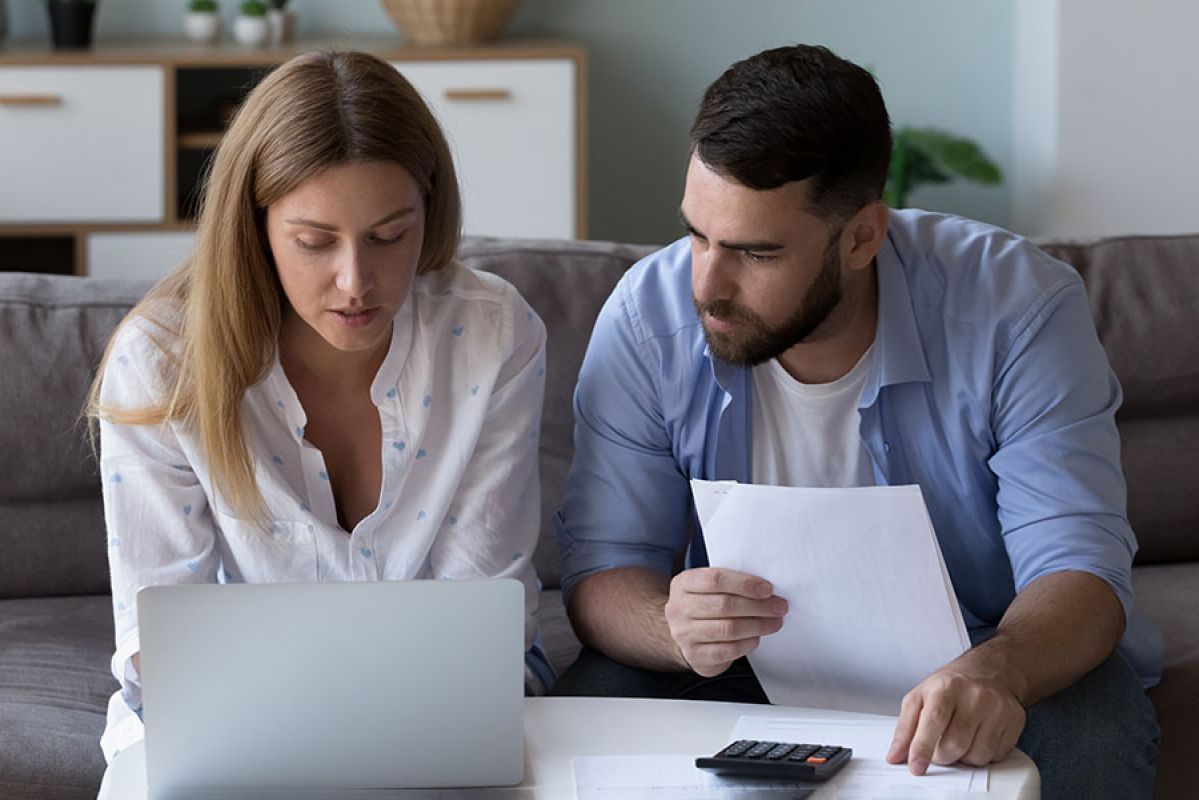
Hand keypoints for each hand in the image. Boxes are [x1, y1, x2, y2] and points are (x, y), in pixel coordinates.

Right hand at [664, 567, 787, 676]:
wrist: (684, 634)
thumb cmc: (704, 606)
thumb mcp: (708, 588)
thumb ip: (730, 583)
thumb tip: (766, 588)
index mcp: (683, 584)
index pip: (715, 579)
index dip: (744, 584)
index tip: (767, 589)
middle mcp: (679, 608)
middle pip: (724, 605)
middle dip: (758, 606)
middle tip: (779, 606)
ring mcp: (684, 634)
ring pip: (728, 629)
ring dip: (758, 625)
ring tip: (774, 622)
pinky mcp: (695, 655)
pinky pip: (728, 650)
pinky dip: (748, 643)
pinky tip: (757, 637)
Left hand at [886, 662, 1025, 773]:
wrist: (989, 672)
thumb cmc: (950, 686)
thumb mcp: (920, 697)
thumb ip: (905, 727)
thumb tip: (895, 755)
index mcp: (946, 687)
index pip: (933, 721)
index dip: (922, 748)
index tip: (916, 767)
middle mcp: (974, 695)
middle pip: (954, 745)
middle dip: (941, 755)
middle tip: (939, 745)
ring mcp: (997, 708)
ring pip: (976, 756)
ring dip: (963, 757)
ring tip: (960, 737)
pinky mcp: (1015, 720)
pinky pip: (996, 756)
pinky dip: (982, 754)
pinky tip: (978, 736)